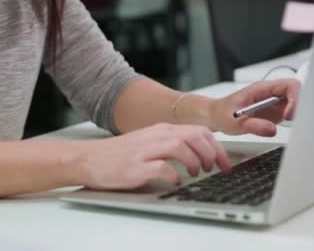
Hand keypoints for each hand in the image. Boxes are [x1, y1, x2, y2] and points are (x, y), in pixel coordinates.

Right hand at [75, 124, 231, 189]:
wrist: (89, 158)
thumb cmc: (119, 154)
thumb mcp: (150, 143)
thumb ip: (173, 144)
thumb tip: (201, 154)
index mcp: (162, 130)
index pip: (198, 130)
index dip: (216, 146)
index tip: (224, 161)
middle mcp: (156, 136)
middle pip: (194, 136)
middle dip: (211, 153)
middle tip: (215, 169)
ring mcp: (146, 150)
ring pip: (181, 146)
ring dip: (195, 162)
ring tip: (195, 173)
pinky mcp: (136, 167)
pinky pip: (163, 168)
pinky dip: (174, 176)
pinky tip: (175, 182)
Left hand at [209, 79, 299, 135]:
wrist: (215, 116)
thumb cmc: (222, 114)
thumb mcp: (235, 122)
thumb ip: (253, 126)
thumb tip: (272, 130)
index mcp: (262, 89)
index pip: (289, 85)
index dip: (295, 99)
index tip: (289, 115)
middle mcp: (271, 93)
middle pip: (297, 93)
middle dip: (300, 107)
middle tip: (292, 122)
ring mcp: (274, 102)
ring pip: (296, 103)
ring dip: (297, 114)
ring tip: (290, 126)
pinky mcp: (274, 112)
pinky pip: (290, 113)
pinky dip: (293, 121)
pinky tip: (287, 128)